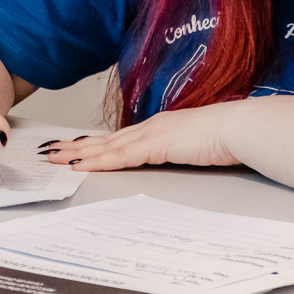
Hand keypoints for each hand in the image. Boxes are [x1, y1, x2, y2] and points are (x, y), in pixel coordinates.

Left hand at [37, 102, 242, 171]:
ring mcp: (152, 134)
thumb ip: (183, 151)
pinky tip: (81, 166)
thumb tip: (178, 160)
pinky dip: (98, 162)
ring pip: (106, 147)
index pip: (120, 138)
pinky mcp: (156, 145)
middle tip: (52, 152)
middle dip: (77, 147)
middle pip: (106, 140)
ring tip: (56, 160)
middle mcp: (151, 127)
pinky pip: (121, 156)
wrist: (241, 128)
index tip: (76, 147)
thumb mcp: (198, 146)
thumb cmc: (228, 137)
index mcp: (160, 128)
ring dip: (79, 154)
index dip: (96, 143)